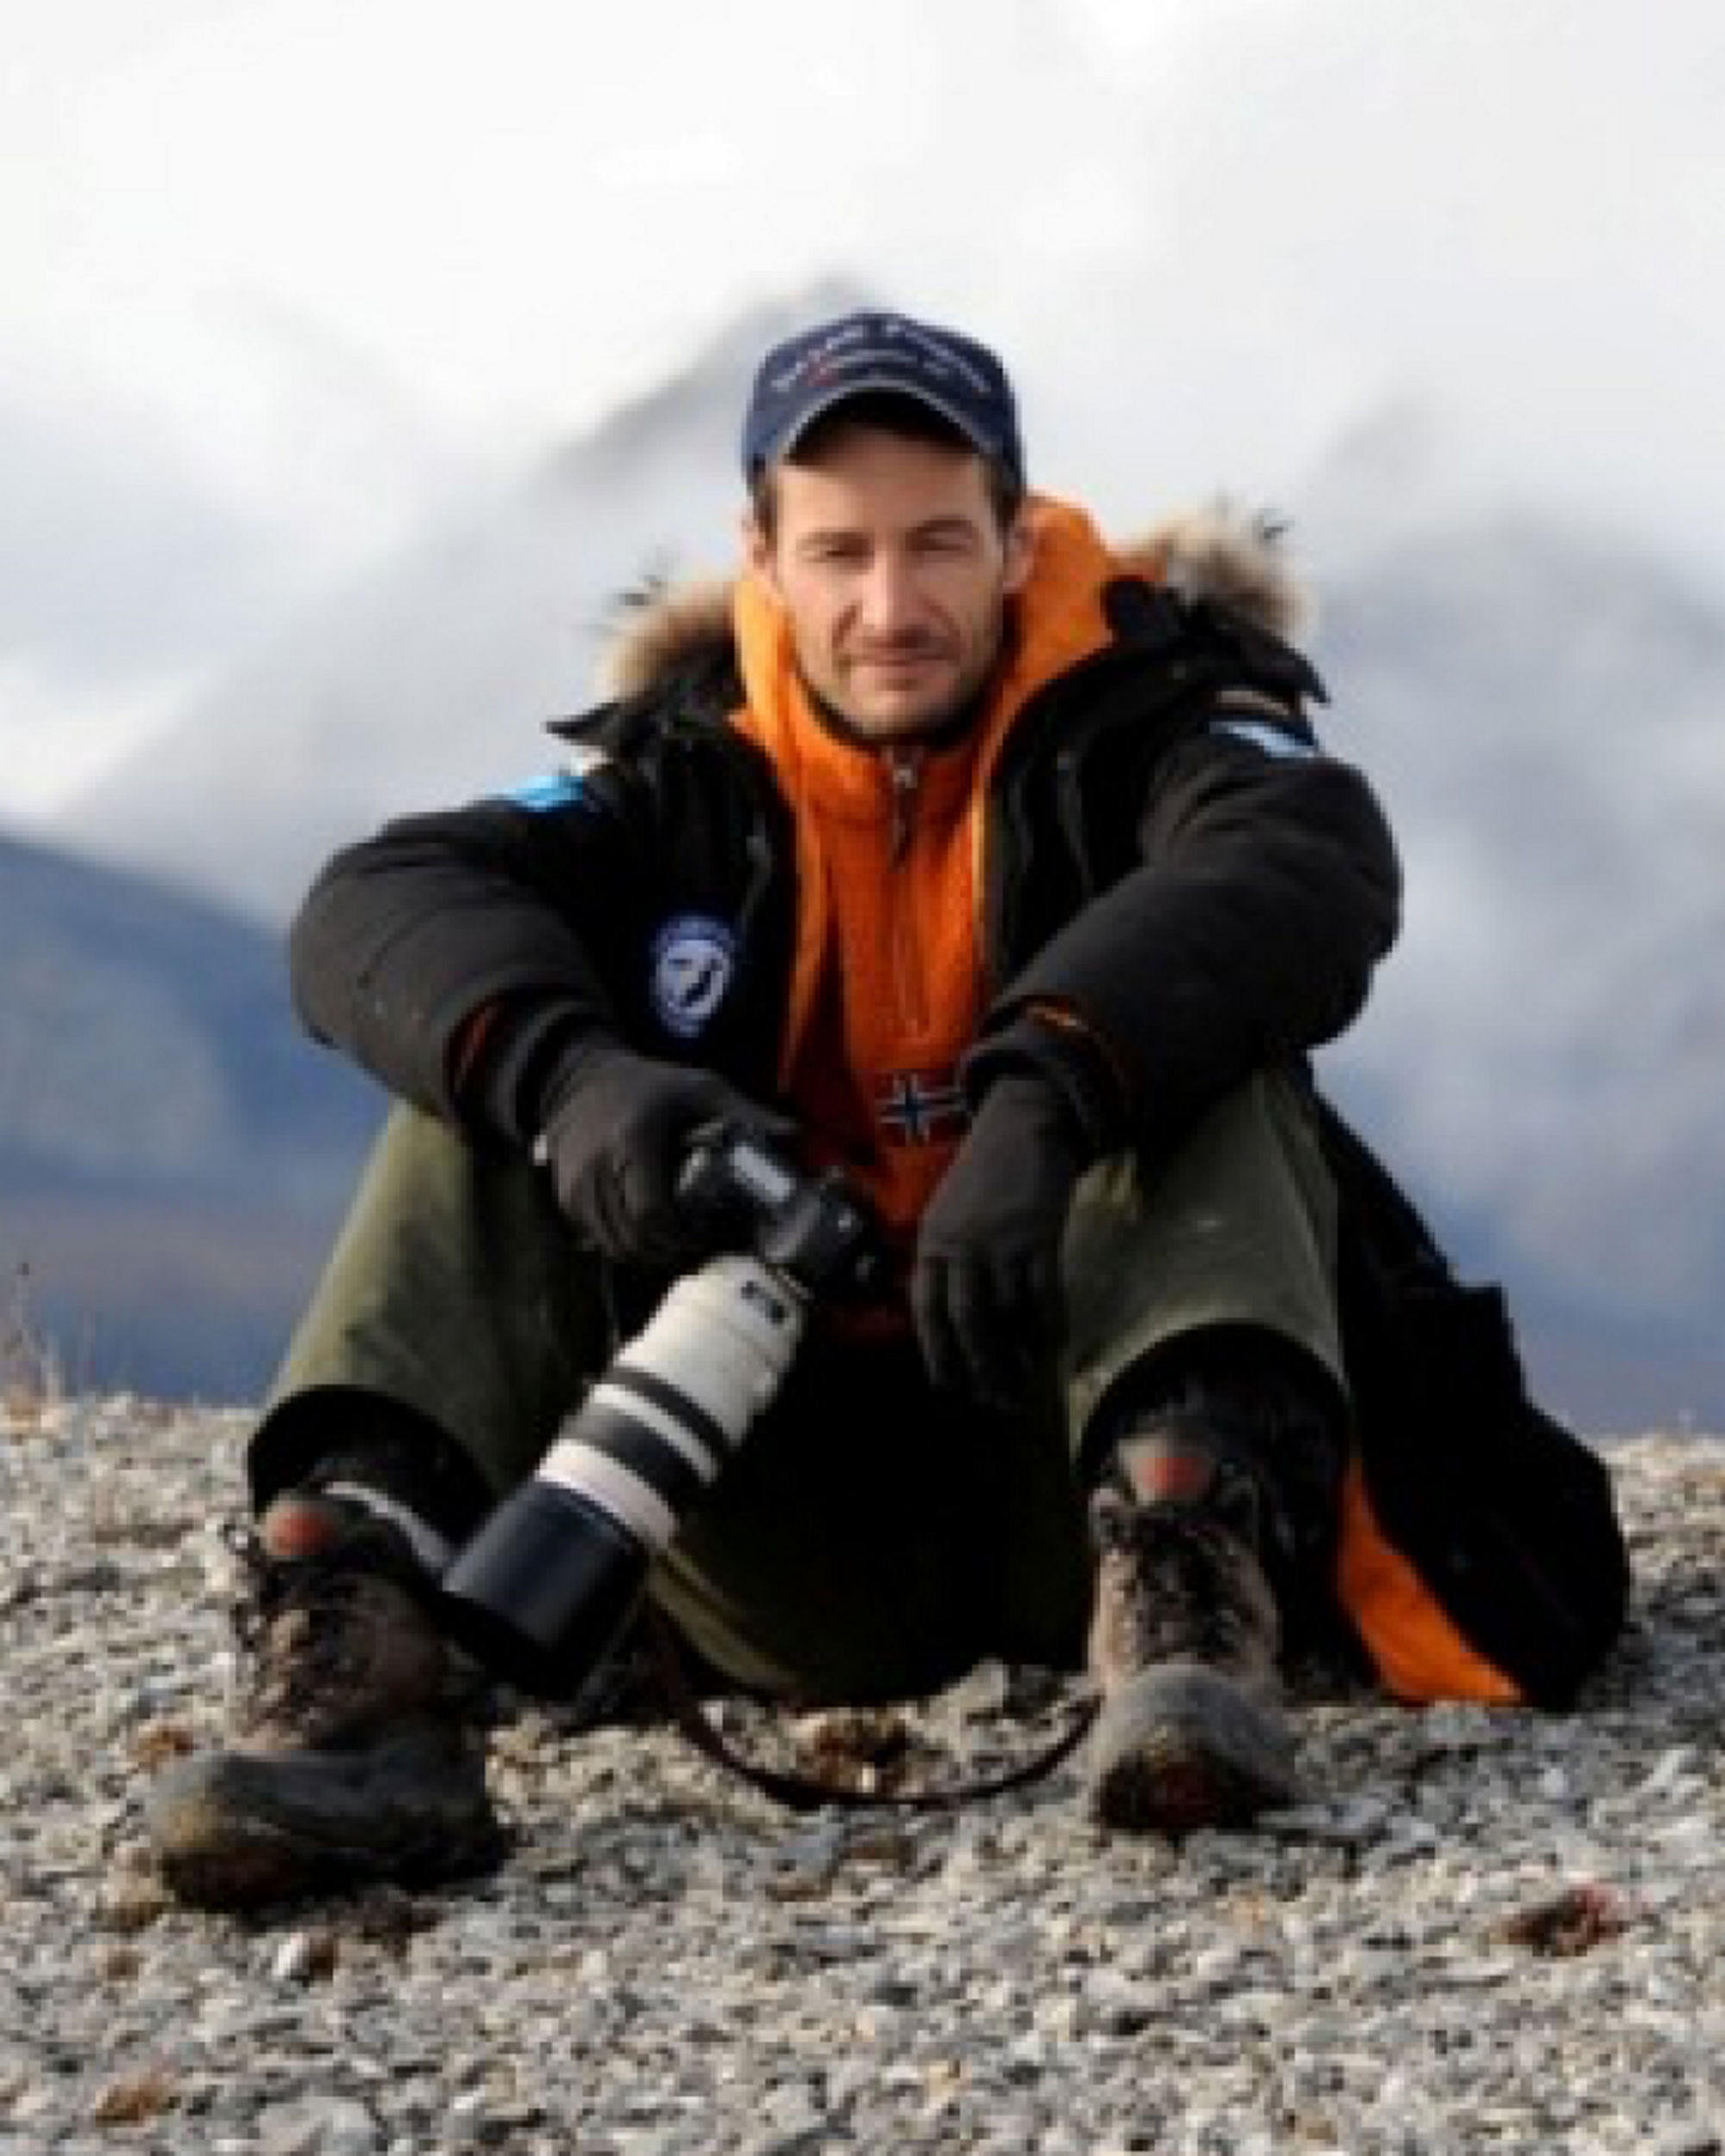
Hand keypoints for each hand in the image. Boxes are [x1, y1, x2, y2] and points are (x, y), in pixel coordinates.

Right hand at [541, 1043, 791, 1268]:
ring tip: (678, 1247)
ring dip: (648, 1255)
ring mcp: (576, 1187)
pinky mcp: (565, 1198)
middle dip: (670, 1253)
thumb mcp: (700, 1088)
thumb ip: (744, 1113)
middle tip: (699, 1250)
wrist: (579, 1080)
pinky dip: (624, 1244)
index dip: (681, 1238)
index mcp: (633, 1141)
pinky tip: (650, 1234)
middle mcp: (598, 1168)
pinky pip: (597, 1239)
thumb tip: (793, 1134)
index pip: (653, 1214)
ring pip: (615, 1247)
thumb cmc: (648, 1086)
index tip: (706, 1237)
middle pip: (634, 1239)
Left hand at [912, 1076, 1089, 1406]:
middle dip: (981, 1367)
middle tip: (994, 1401)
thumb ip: (947, 1258)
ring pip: (1007, 1315)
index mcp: (933, 1241)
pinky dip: (1050, 1327)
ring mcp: (1001, 1242)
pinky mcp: (1040, 1237)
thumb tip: (956, 1318)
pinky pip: (1045, 1295)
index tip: (949, 1386)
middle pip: (967, 1320)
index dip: (937, 1351)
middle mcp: (961, 1245)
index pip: (925, 1308)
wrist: (1024, 1124)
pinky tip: (1054, 1349)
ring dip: (1017, 1356)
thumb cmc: (986, 1174)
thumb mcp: (949, 1211)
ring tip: (1025, 1384)